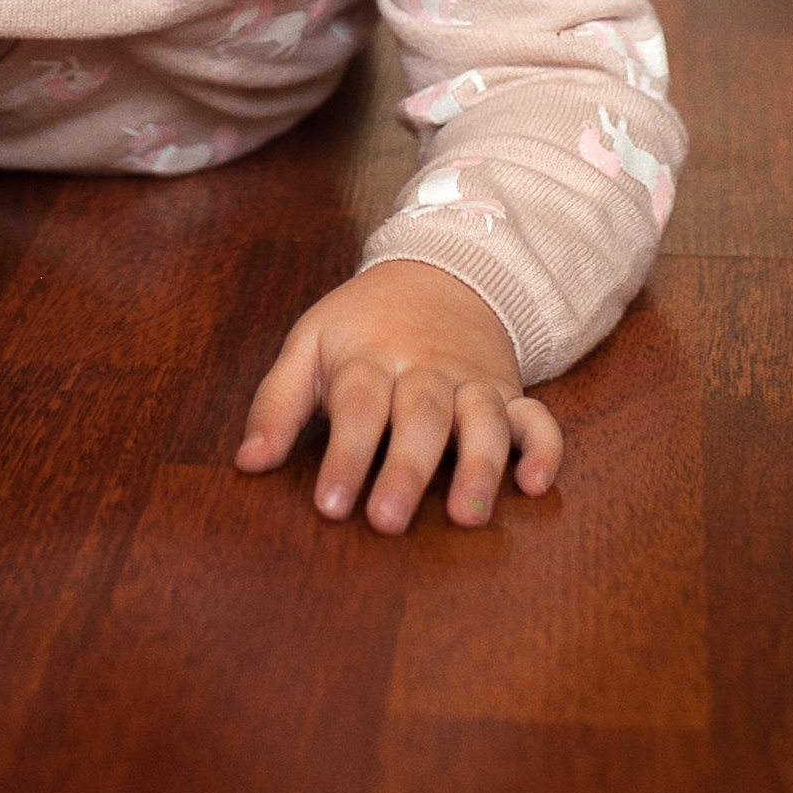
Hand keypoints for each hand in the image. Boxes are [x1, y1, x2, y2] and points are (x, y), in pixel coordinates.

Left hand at [235, 261, 562, 532]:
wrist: (439, 270)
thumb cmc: (363, 324)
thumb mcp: (310, 345)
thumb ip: (278, 404)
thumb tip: (247, 463)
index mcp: (371, 357)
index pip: (358, 405)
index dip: (345, 455)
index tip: (330, 506)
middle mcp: (426, 370)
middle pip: (421, 416)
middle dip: (407, 469)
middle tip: (387, 521)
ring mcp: (472, 381)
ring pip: (484, 420)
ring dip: (479, 467)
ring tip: (468, 517)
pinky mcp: (509, 392)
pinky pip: (538, 418)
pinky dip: (544, 449)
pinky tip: (535, 485)